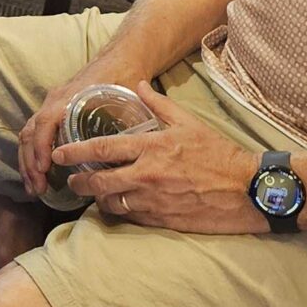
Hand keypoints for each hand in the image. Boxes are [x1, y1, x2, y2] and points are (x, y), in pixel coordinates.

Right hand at [18, 61, 116, 197]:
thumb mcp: (126, 97)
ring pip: (28, 134)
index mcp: (69, 96)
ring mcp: (52, 104)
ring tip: (34, 188)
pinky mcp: (54, 110)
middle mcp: (55, 99)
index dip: (41, 147)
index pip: (45, 122)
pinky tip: (37, 173)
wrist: (123, 56)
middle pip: (31, 132)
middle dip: (30, 162)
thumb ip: (123, 121)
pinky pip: (34, 132)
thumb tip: (122, 155)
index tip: (44, 169)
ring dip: (27, 162)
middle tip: (37, 188)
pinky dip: (32, 154)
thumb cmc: (125, 75)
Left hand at [52, 80, 267, 233]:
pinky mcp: (163, 220)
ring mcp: (153, 201)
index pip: (102, 149)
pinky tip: (118, 207)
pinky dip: (120, 212)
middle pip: (99, 181)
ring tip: (94, 193)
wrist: (248, 190)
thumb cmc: (219, 153)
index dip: (75, 152)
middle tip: (71, 178)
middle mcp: (146, 176)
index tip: (59, 153)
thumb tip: (140, 85)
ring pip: (111, 203)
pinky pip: (131, 218)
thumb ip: (159, 105)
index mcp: (151, 148)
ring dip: (98, 199)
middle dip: (80, 180)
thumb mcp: (189, 122)